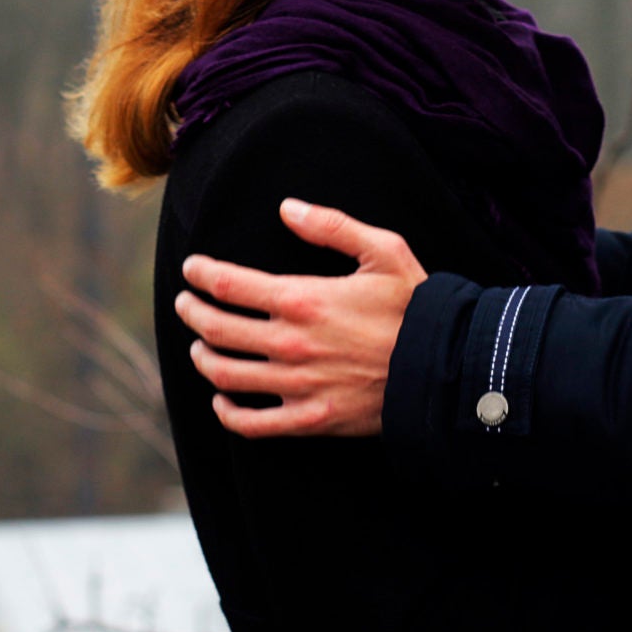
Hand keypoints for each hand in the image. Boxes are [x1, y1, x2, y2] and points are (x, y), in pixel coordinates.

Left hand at [174, 198, 425, 437]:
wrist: (446, 367)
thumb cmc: (415, 306)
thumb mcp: (383, 251)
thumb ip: (332, 225)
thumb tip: (287, 207)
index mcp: (303, 299)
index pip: (228, 285)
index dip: (202, 274)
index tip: (193, 269)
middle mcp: (290, 344)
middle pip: (216, 329)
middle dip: (192, 312)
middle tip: (186, 303)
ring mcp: (296, 385)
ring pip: (225, 375)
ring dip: (203, 357)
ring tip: (200, 345)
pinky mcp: (309, 419)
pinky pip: (251, 424)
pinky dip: (227, 413)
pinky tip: (222, 400)